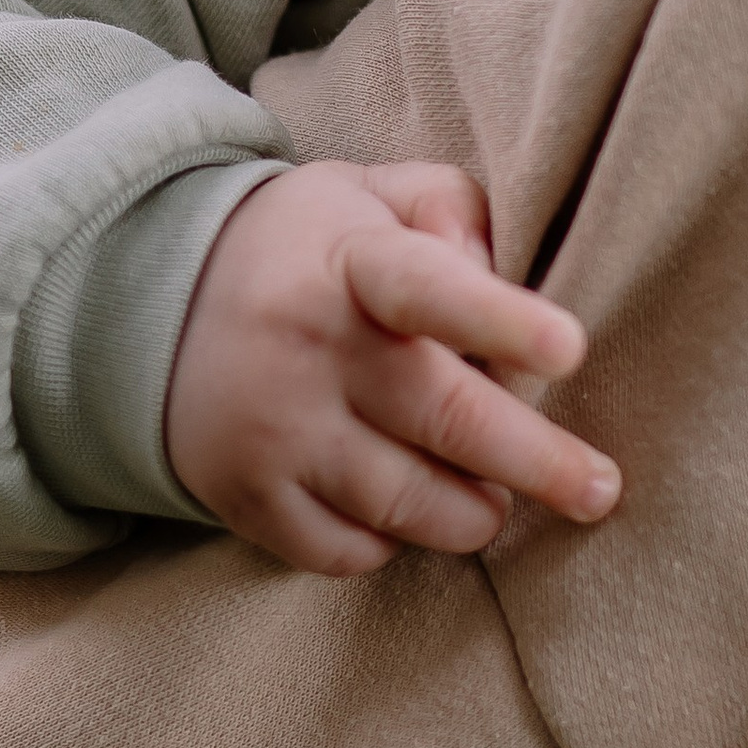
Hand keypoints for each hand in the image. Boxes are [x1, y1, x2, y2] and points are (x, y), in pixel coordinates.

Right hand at [164, 159, 621, 576]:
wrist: (147, 302)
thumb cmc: (307, 249)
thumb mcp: (371, 193)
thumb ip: (453, 209)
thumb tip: (500, 278)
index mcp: (349, 262)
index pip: (428, 289)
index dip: (501, 319)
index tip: (570, 348)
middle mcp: (309, 349)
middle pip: (443, 419)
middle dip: (538, 462)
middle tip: (599, 489)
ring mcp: (275, 432)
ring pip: (407, 504)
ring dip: (474, 512)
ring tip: (495, 498)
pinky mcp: (247, 499)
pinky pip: (348, 553)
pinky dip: (394, 544)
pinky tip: (406, 510)